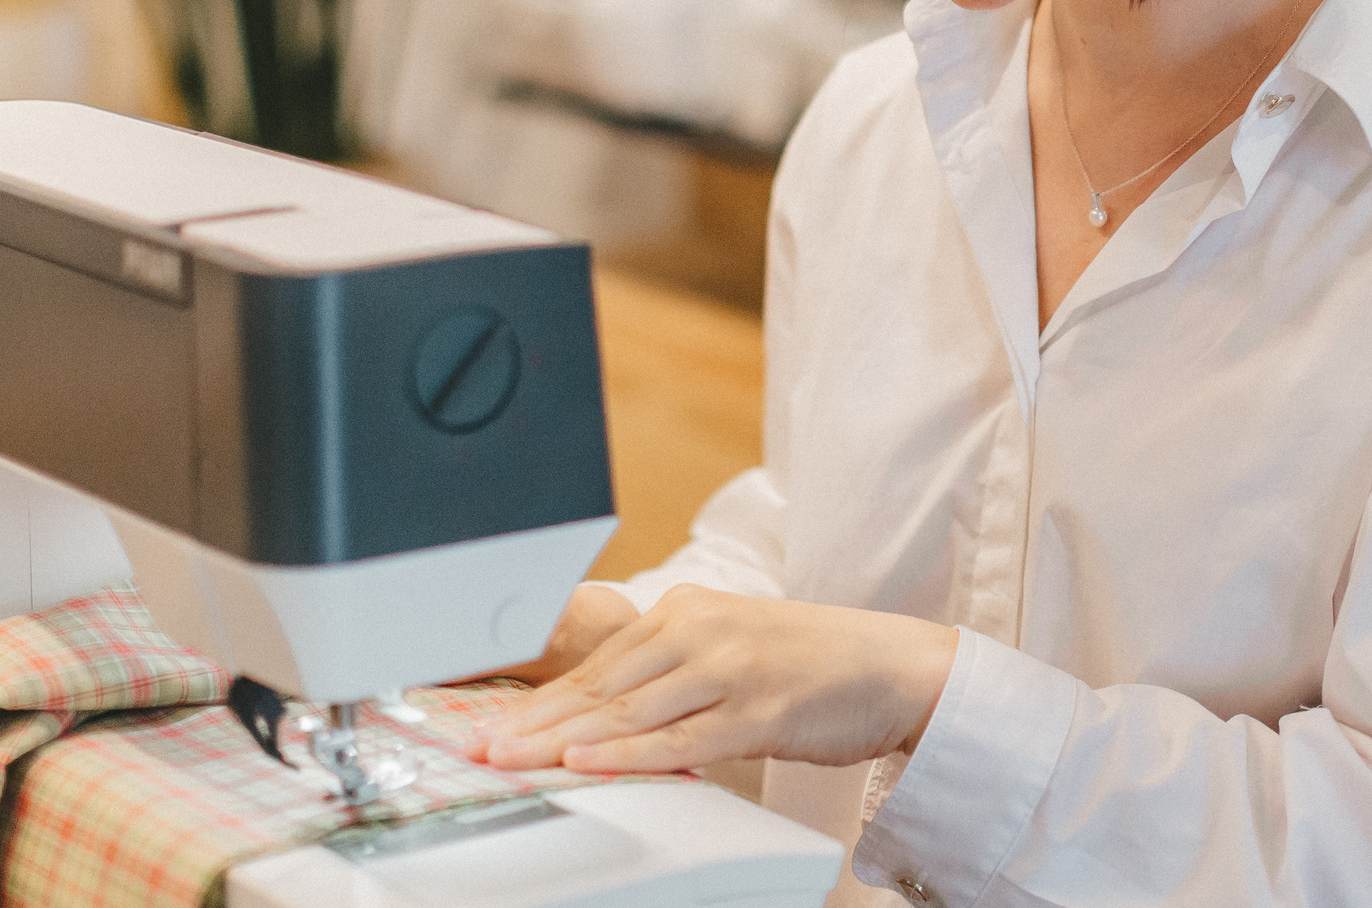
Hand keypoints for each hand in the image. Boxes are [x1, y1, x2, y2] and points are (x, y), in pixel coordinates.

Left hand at [462, 584, 958, 775]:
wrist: (892, 665)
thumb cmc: (810, 665)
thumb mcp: (729, 651)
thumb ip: (669, 674)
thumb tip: (602, 714)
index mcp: (686, 611)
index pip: (596, 663)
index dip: (538, 698)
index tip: (491, 724)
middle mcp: (702, 631)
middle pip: (600, 685)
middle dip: (533, 721)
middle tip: (479, 747)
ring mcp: (730, 669)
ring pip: (629, 710)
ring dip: (562, 740)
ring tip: (512, 759)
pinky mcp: (760, 710)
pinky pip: (681, 738)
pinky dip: (629, 752)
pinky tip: (589, 760)